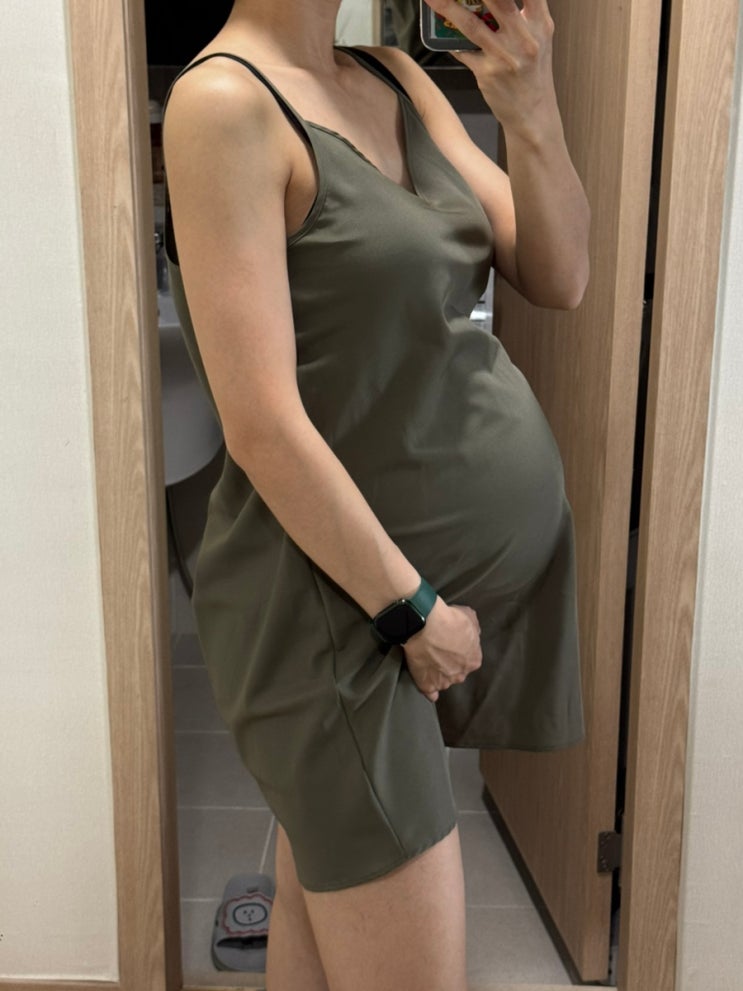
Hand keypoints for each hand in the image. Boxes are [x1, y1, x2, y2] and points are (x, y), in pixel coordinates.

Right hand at [403, 598, 481, 701]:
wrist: (424, 624)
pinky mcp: (427, 684)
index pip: (470, 659)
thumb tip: (472, 634)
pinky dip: (429, 690)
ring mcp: (444, 682)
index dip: (461, 651)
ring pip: (444, 681)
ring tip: (428, 661)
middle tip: (440, 650)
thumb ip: (474, 630)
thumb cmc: (448, 619)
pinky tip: (427, 685)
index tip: (453, 644)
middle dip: (450, 663)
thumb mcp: (470, 617)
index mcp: (474, 660)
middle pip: (457, 671)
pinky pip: (430, 692)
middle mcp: (461, 674)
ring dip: (439, 674)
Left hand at [423, 0, 557, 137]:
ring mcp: (506, 56)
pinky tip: (442, 34)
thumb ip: (523, 14)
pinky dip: (451, 41)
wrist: (533, 114)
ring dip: (448, 7)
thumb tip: (489, 2)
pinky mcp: (489, 74)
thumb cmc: (532, 74)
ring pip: (473, 24)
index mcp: (540, 22)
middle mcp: (525, 37)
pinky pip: (463, 51)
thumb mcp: (538, 38)